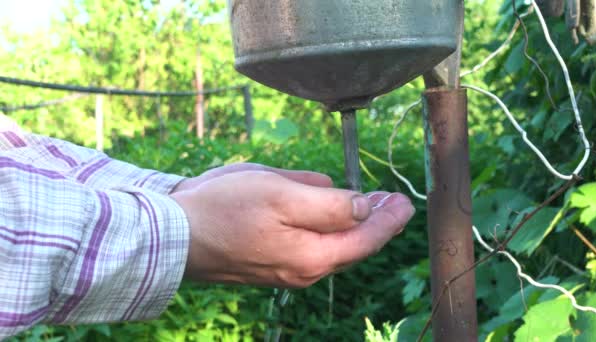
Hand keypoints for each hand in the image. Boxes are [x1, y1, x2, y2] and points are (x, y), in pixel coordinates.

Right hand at [170, 166, 414, 287]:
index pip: (366, 239)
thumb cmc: (225, 209)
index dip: (389, 219)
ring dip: (351, 224)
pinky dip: (326, 229)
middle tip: (391, 202)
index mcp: (313, 256)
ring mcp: (285, 271)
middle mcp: (303, 271)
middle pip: (352, 247)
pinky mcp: (269, 264)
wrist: (175, 235)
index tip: (404, 201)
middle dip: (375, 223)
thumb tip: (363, 207)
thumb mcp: (282, 195)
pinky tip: (326, 213)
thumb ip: (330, 205)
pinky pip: (308, 245)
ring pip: (330, 246)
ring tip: (367, 204)